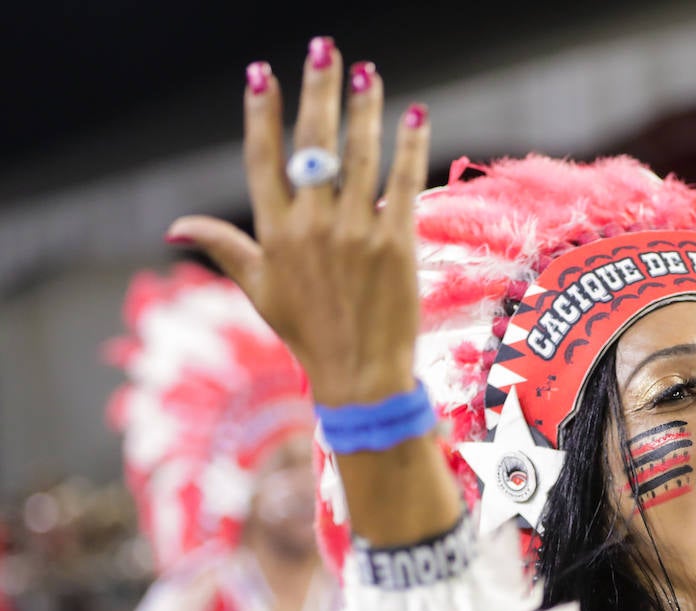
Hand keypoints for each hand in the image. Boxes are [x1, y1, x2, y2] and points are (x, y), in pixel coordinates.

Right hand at [167, 38, 430, 405]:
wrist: (359, 374)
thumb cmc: (307, 332)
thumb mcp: (258, 289)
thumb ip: (223, 247)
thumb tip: (175, 226)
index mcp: (274, 233)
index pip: (262, 158)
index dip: (262, 113)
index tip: (261, 73)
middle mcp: (311, 226)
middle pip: (312, 143)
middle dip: (318, 90)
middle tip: (325, 48)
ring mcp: (355, 233)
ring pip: (358, 155)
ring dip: (364, 108)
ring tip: (368, 72)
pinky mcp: (395, 243)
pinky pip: (402, 182)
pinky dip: (409, 146)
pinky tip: (416, 114)